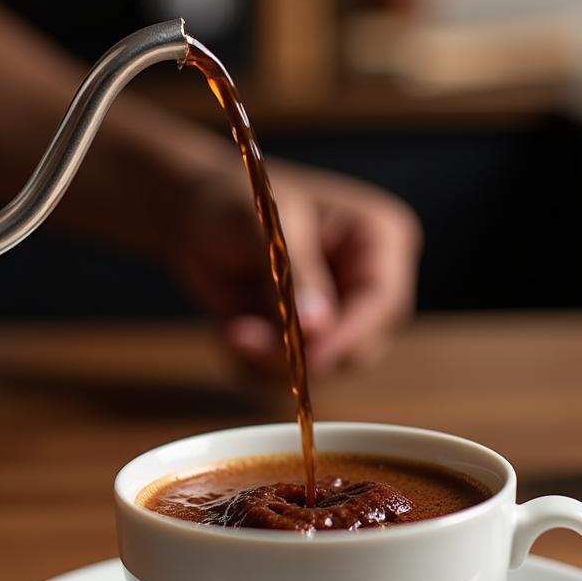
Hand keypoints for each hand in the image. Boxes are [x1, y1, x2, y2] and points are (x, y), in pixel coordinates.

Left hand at [170, 160, 421, 375]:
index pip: (383, 301)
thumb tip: (317, 326)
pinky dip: (257, 366)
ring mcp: (341, 316)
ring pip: (324, 370)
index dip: (349, 336)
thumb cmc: (235, 201)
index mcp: (379, 239)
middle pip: (361, 347)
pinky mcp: (309, 343)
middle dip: (300, 354)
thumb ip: (295, 274)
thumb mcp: (264, 227)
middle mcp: (370, 282)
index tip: (307, 357)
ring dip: (271, 361)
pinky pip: (292, 378)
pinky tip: (235, 332)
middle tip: (240, 336)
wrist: (197, 218)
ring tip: (233, 329)